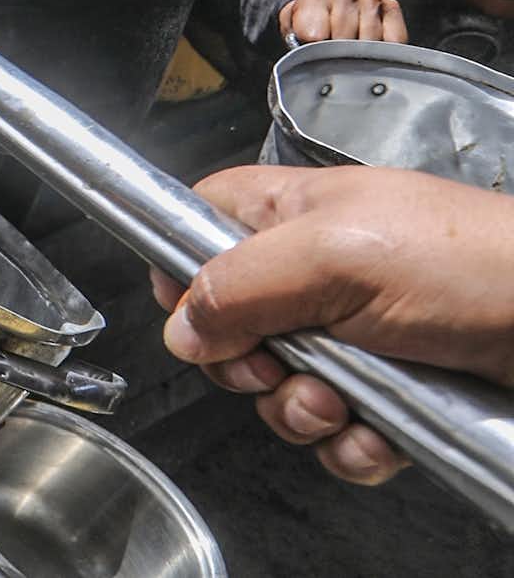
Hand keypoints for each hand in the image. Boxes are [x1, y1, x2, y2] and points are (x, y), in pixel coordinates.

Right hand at [155, 166, 513, 484]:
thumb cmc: (474, 263)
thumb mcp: (335, 254)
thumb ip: (239, 283)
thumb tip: (183, 327)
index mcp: (296, 214)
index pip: (198, 225)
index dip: (183, 270)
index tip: (198, 311)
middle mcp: (318, 274)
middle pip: (229, 328)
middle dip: (248, 365)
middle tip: (285, 362)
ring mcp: (353, 336)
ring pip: (278, 390)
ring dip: (300, 411)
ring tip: (345, 400)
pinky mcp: (388, 390)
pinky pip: (333, 434)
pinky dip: (349, 443)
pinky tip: (378, 430)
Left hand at [279, 0, 407, 44]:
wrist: (323, 9)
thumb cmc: (307, 25)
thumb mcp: (291, 33)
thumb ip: (296, 41)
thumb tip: (312, 56)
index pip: (316, 36)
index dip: (315, 52)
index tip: (313, 54)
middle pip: (344, 40)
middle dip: (338, 55)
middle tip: (333, 55)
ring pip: (369, 41)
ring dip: (361, 54)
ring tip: (350, 50)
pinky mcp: (389, 6)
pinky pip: (394, 38)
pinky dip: (384, 50)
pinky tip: (371, 49)